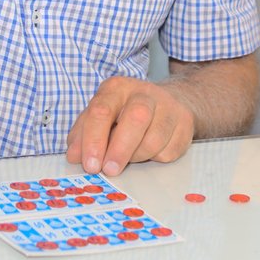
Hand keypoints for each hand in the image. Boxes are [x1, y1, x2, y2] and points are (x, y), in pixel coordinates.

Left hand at [65, 77, 195, 175]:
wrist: (168, 103)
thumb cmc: (125, 112)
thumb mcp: (100, 116)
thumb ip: (83, 134)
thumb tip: (74, 156)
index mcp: (116, 88)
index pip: (101, 110)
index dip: (93, 139)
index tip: (90, 164)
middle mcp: (143, 93)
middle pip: (135, 118)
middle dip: (120, 149)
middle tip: (109, 170)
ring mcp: (168, 107)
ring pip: (154, 138)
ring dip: (137, 157)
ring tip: (129, 158)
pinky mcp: (184, 123)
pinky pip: (169, 151)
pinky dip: (155, 159)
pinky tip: (149, 152)